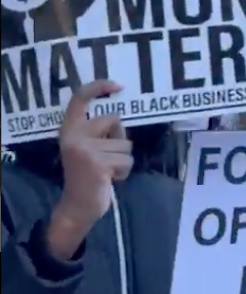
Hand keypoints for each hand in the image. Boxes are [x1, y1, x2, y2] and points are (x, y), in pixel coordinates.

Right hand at [48, 80, 132, 259]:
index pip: (79, 99)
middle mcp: (74, 136)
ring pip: (125, 145)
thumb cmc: (89, 175)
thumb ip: (99, 132)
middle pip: (115, 121)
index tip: (117, 86)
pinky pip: (127, 161)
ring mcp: (85, 149)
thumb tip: (121, 118)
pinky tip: (109, 180)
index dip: (98, 87)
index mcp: (70, 129)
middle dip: (120, 140)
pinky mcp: (97, 163)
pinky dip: (124, 172)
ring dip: (122, 160)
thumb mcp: (88, 148)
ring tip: (106, 171)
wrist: (78, 206)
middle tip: (107, 158)